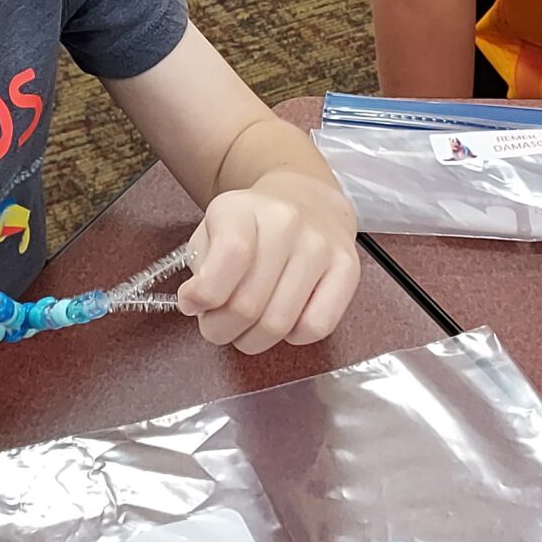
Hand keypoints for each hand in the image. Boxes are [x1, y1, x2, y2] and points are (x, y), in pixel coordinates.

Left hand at [176, 170, 360, 354]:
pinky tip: (284, 319)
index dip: (204, 295)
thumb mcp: (212, 229)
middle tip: (216, 326)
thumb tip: (198, 305)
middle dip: (220, 329)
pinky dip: (292, 337)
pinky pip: (317, 327)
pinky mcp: (349, 269)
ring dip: (252, 340)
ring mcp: (322, 246)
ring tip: (246, 328)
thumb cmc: (252, 226)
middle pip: (248, 304)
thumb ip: (200, 266)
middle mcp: (288, 223)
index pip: (230, 256)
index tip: (192, 304)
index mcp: (244, 209)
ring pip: (279, 323)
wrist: (308, 201)